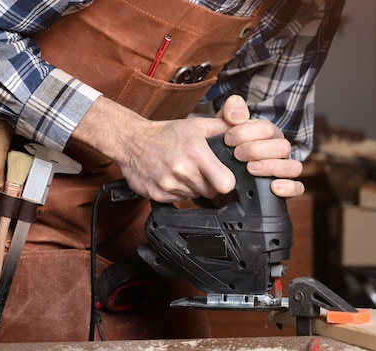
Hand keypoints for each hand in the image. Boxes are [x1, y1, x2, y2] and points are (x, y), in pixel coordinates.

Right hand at [73, 97, 235, 201]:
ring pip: (194, 197)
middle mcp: (182, 171)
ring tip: (182, 171)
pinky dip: (177, 191)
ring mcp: (168, 185)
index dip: (226, 181)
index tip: (222, 176)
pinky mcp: (157, 195)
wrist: (131, 140)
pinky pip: (178, 200)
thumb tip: (244, 127)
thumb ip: (222, 127)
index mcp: (196, 153)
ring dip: (192, 187)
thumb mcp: (196, 125)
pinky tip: (171, 177)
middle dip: (209, 183)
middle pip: (211, 192)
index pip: (225, 184)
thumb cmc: (164, 133)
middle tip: (199, 170)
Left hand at [218, 95, 304, 197]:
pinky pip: (298, 188)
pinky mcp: (285, 187)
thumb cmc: (228, 146)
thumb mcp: (224, 124)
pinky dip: (289, 188)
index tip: (228, 139)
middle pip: (283, 147)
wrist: (222, 172)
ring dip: (271, 167)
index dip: (247, 132)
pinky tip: (273, 187)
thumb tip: (239, 116)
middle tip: (237, 154)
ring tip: (251, 169)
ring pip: (294, 167)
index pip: (268, 128)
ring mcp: (284, 169)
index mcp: (269, 134)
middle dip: (256, 150)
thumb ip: (231, 110)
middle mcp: (280, 150)